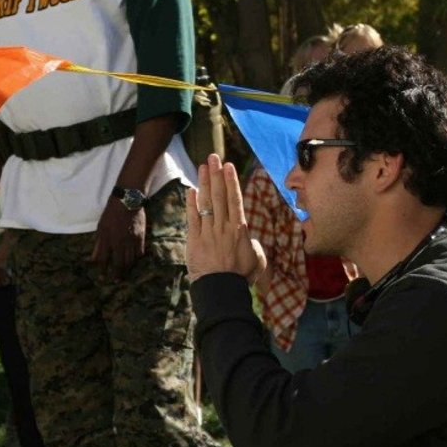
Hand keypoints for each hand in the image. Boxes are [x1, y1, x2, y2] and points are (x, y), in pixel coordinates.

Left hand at [91, 198, 144, 278]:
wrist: (127, 201)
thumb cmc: (111, 214)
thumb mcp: (100, 227)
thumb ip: (98, 244)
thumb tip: (93, 258)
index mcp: (107, 239)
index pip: (104, 259)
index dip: (103, 270)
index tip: (102, 277)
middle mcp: (119, 242)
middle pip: (119, 263)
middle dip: (117, 273)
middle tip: (117, 281)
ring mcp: (131, 241)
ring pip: (130, 260)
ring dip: (127, 268)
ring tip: (125, 274)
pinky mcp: (141, 237)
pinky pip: (139, 253)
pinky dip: (137, 259)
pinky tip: (135, 262)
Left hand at [186, 154, 265, 283]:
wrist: (222, 290)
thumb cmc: (240, 277)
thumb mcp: (256, 260)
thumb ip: (253, 246)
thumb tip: (250, 240)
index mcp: (240, 229)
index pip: (235, 199)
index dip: (231, 181)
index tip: (228, 166)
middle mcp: (224, 226)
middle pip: (220, 195)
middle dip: (216, 174)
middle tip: (213, 157)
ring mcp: (208, 232)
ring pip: (206, 202)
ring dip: (204, 182)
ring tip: (202, 166)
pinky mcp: (195, 240)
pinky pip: (193, 217)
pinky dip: (191, 203)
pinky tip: (190, 190)